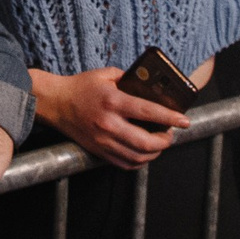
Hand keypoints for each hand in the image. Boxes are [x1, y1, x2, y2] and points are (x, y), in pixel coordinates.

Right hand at [35, 66, 187, 168]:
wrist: (55, 102)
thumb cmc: (81, 87)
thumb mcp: (106, 74)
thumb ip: (129, 78)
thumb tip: (149, 86)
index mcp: (113, 101)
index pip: (148, 112)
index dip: (170, 118)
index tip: (184, 121)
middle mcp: (109, 124)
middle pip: (146, 142)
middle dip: (165, 141)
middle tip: (170, 134)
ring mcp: (103, 140)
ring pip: (137, 157)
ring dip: (154, 153)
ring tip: (159, 144)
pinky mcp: (99, 151)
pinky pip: (125, 164)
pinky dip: (139, 161)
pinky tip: (144, 153)